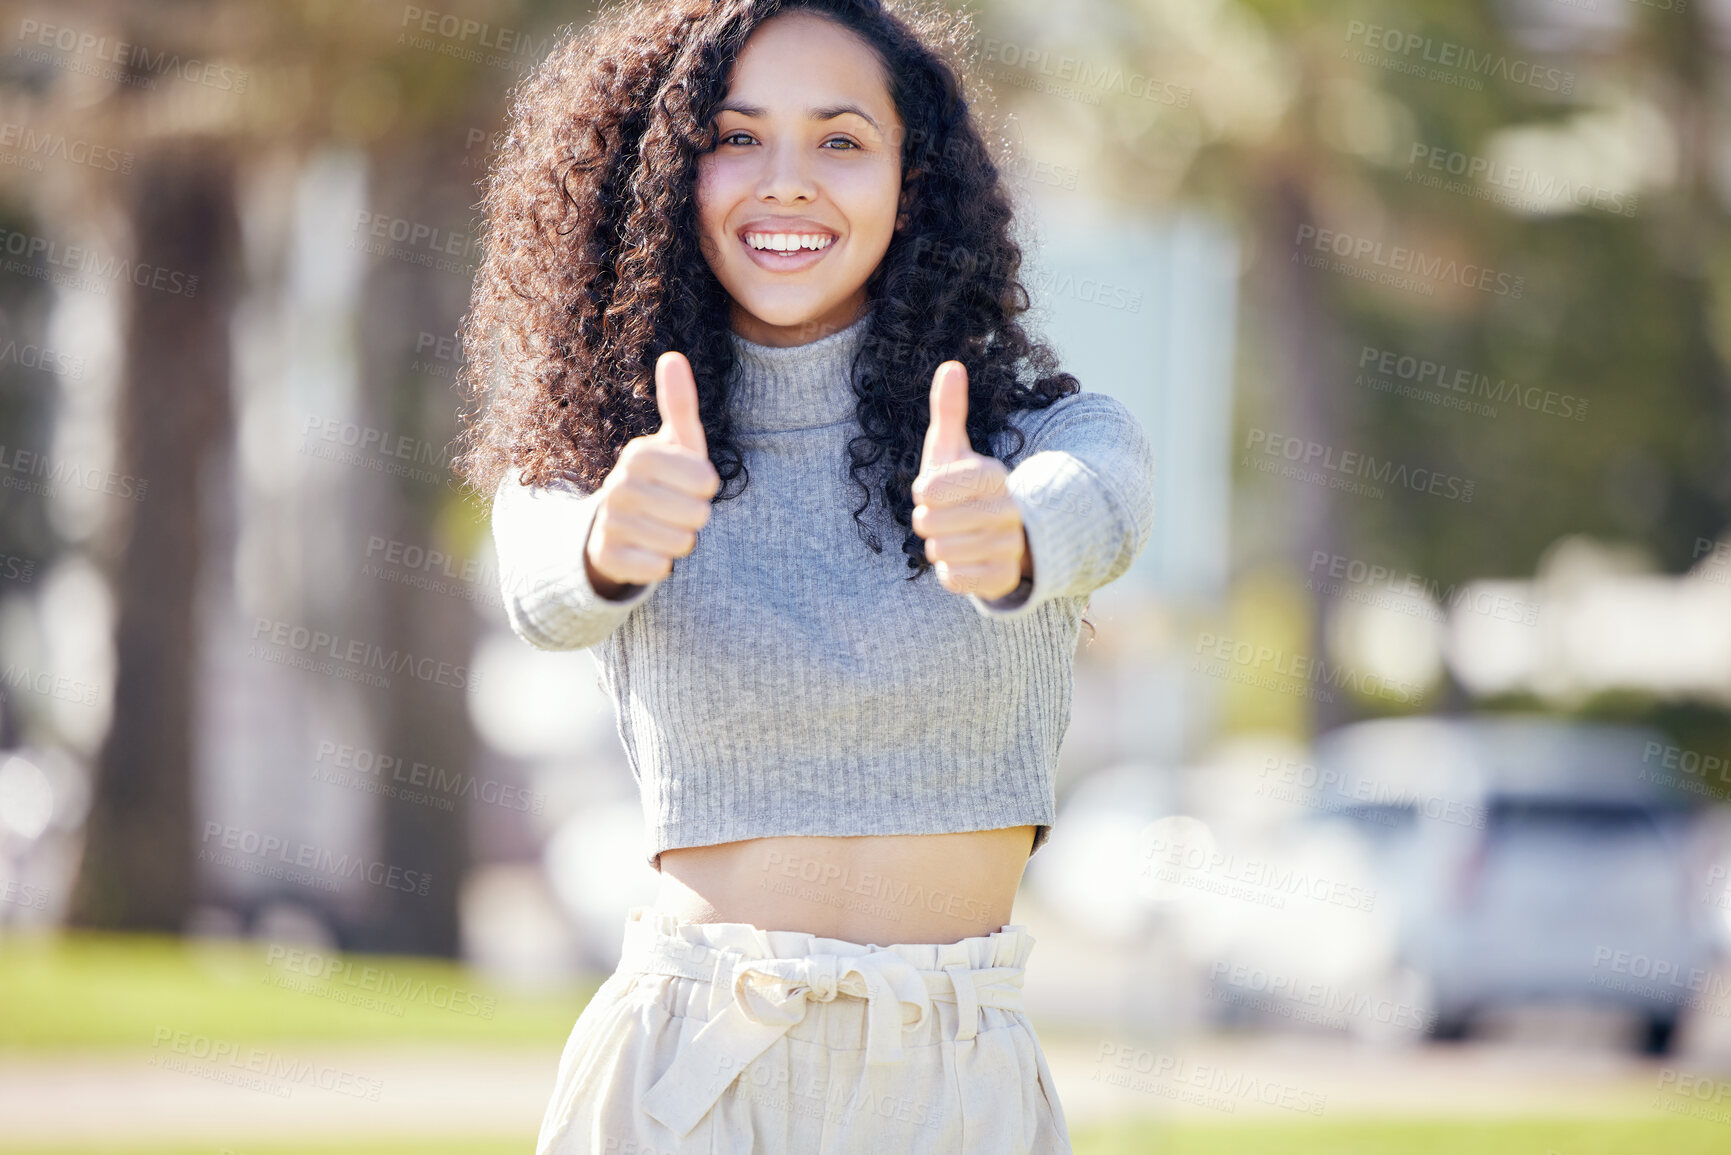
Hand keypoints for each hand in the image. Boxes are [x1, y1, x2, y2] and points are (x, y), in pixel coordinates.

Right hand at [583, 351, 720, 597]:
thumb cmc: (661, 480)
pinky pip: (658, 568)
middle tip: (674, 509)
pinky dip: (660, 564)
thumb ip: (679, 404)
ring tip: (661, 528)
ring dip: (679, 541)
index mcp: (639, 453)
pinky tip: (646, 549)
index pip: (706, 481)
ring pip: (679, 544)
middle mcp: (618, 484)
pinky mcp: (605, 556)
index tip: (690, 484)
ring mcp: (608, 520)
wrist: (616, 525)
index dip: (706, 488)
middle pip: (696, 515)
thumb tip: (672, 356)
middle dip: (695, 517)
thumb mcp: (675, 444)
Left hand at [911, 360, 1030, 599]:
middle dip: (926, 522)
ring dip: (937, 547)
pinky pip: (956, 579)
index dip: (923, 492)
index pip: (935, 487)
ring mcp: (1010, 545)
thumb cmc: (962, 487)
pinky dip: (949, 572)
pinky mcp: (1004, 578)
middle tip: (939, 517)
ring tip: (952, 536)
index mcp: (994, 474)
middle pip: (932, 523)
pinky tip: (960, 559)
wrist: (999, 533)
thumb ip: (950, 410)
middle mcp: (1009, 509)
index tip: (928, 490)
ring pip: (943, 552)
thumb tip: (951, 366)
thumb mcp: (953, 449)